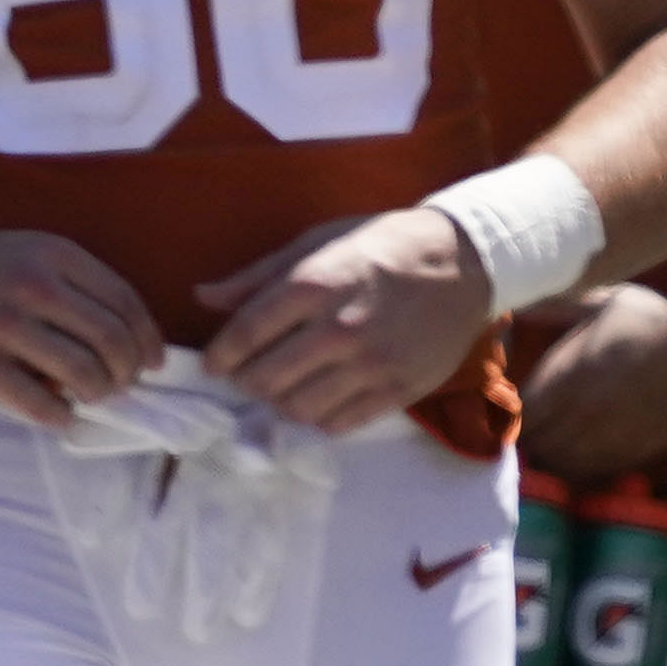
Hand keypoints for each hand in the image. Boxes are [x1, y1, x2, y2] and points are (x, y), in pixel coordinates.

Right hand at [0, 227, 159, 429]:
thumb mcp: (26, 254)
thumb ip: (73, 287)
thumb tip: (126, 341)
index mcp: (54, 255)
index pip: (125, 303)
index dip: (147, 341)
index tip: (152, 363)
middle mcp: (33, 285)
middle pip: (112, 341)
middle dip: (126, 372)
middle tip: (119, 385)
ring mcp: (2, 324)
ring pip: (83, 373)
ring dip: (98, 394)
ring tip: (89, 397)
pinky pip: (38, 403)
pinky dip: (60, 416)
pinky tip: (58, 414)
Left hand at [201, 205, 493, 435]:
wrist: (463, 263)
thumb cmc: (383, 245)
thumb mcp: (317, 242)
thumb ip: (258, 275)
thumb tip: (202, 298)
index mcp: (313, 285)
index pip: (246, 336)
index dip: (220, 357)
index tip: (214, 364)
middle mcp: (339, 329)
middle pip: (265, 380)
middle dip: (248, 381)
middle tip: (252, 375)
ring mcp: (371, 364)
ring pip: (298, 408)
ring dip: (283, 402)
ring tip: (288, 386)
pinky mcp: (398, 389)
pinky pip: (340, 422)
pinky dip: (321, 416)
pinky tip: (322, 395)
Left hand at [515, 283, 666, 483]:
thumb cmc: (655, 320)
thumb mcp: (604, 300)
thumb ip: (553, 306)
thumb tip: (507, 305)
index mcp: (573, 373)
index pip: (519, 413)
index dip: (503, 414)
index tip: (498, 405)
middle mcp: (587, 413)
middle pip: (533, 445)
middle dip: (519, 438)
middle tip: (514, 426)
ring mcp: (610, 438)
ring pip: (557, 466)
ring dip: (543, 457)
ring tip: (540, 441)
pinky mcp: (632, 453)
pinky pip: (587, 474)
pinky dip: (571, 468)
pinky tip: (571, 451)